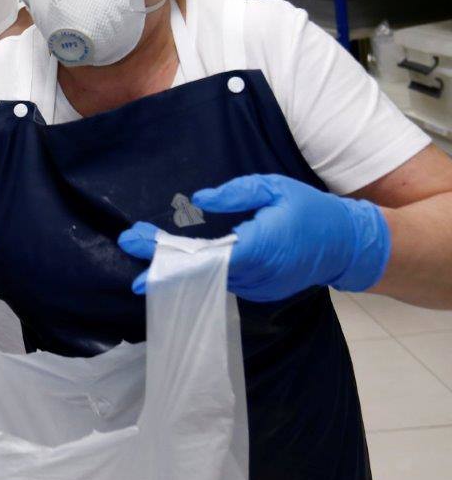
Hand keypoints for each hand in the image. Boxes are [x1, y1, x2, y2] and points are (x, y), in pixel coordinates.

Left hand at [119, 174, 389, 301]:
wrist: (348, 245)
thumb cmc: (312, 210)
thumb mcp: (274, 188)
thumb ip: (236, 193)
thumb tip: (199, 198)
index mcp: (259, 247)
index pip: (206, 259)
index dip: (172, 260)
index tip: (140, 258)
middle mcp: (256, 274)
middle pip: (200, 274)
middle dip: (163, 264)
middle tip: (131, 251)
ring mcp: (259, 287)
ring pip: (210, 282)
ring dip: (180, 268)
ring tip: (149, 250)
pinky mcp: (261, 291)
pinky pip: (224, 284)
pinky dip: (200, 274)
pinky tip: (179, 262)